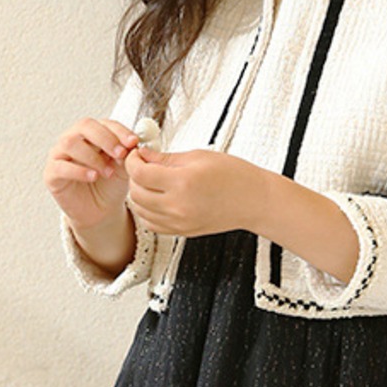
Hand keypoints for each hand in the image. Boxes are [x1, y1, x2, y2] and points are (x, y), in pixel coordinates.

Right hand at [44, 117, 139, 228]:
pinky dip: (79, 171)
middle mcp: (74, 139)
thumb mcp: (124, 167)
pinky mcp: (52, 174)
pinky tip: (93, 177)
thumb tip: (133, 143)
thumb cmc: (110, 185)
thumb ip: (127, 153)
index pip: (103, 123)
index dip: (119, 130)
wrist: (101, 210)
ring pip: (70, 143)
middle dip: (106, 138)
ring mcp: (60, 155)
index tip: (133, 142)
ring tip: (108, 172)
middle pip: (84, 126)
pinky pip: (61, 167)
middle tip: (121, 154)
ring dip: (93, 156)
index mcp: (92, 134)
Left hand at [125, 147, 262, 237]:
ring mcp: (180, 222)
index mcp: (183, 182)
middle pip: (136, 192)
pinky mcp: (182, 231)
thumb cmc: (234, 176)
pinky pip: (152, 224)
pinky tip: (156, 199)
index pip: (140, 173)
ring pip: (140, 210)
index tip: (137, 155)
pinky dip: (147, 211)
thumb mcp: (199, 157)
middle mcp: (179, 205)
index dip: (133, 161)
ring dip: (139, 194)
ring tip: (150, 182)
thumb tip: (144, 155)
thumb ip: (166, 158)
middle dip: (134, 176)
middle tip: (143, 166)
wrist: (254, 201)